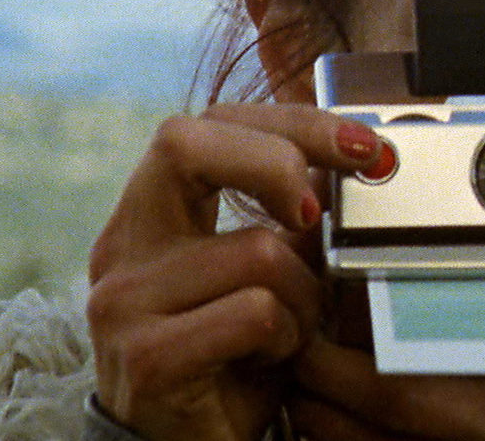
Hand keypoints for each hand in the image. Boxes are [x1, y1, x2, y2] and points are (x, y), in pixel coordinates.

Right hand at [86, 103, 385, 440]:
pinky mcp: (147, 355)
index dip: (288, 121)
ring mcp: (124, 301)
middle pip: (183, 143)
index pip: (205, 125)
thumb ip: (291, 215)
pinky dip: (286, 337)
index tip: (362, 144)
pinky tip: (270, 362)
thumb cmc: (236, 360)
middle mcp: (122, 247)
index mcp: (147, 215)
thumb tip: (357, 152)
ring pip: (256, 249)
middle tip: (318, 210)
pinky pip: (255, 313)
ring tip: (292, 331)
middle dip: (276, 159)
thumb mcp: (265, 273)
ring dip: (303, 294)